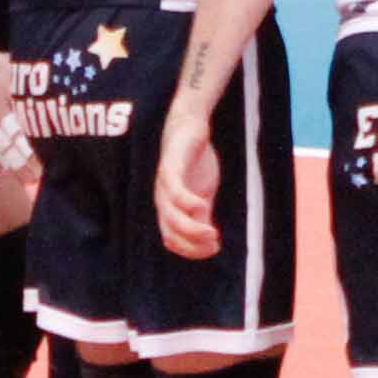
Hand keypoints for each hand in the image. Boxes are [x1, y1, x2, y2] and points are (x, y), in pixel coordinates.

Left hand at [155, 87, 226, 255]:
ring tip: (212, 234)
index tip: (214, 249)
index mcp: (169, 208)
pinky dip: (185, 201)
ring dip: (190, 229)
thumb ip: (203, 216)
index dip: (191, 250)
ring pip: (171, 214)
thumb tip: (210, 242)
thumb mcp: (203, 193)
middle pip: (170, 231)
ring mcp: (164, 184)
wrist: (190, 127)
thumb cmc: (194, 162)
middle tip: (215, 244)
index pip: (172, 239)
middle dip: (192, 244)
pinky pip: (173, 188)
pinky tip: (202, 206)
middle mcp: (162, 199)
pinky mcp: (170, 166)